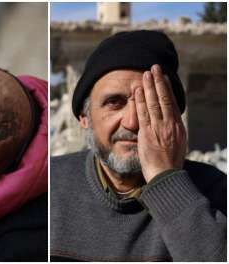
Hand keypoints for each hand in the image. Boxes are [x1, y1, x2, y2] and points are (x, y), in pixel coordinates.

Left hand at [134, 64, 186, 182]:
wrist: (166, 177)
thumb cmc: (170, 164)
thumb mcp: (177, 146)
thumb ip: (172, 133)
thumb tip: (169, 125)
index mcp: (178, 127)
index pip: (172, 103)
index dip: (167, 89)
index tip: (164, 78)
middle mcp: (170, 125)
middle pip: (164, 99)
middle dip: (159, 82)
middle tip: (155, 68)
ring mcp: (159, 128)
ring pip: (154, 103)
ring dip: (150, 86)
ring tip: (146, 73)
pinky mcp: (147, 134)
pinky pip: (143, 113)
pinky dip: (140, 100)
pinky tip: (138, 90)